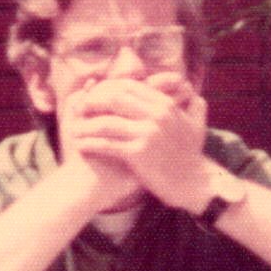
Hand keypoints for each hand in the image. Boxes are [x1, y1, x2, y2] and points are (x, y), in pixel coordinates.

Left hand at [64, 73, 210, 211]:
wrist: (194, 183)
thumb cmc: (191, 155)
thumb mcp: (196, 124)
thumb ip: (193, 104)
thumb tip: (189, 88)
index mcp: (165, 105)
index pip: (129, 87)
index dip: (107, 89)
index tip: (94, 96)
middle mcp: (156, 115)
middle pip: (114, 99)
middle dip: (92, 103)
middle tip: (80, 110)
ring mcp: (147, 134)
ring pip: (106, 123)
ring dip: (86, 126)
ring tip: (74, 130)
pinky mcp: (138, 154)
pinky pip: (106, 145)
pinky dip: (90, 144)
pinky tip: (80, 147)